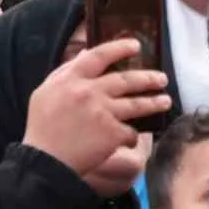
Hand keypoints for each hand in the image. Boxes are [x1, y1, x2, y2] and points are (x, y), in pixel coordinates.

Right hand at [21, 38, 171, 179]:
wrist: (45, 162)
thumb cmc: (42, 127)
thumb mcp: (46, 92)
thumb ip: (65, 71)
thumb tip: (85, 53)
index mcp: (70, 79)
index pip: (99, 55)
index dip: (120, 48)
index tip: (136, 45)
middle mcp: (89, 92)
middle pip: (126, 79)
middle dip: (149, 78)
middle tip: (162, 78)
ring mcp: (103, 112)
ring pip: (137, 104)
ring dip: (155, 102)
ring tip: (166, 101)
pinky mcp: (112, 133)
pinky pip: (131, 131)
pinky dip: (132, 135)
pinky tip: (133, 137)